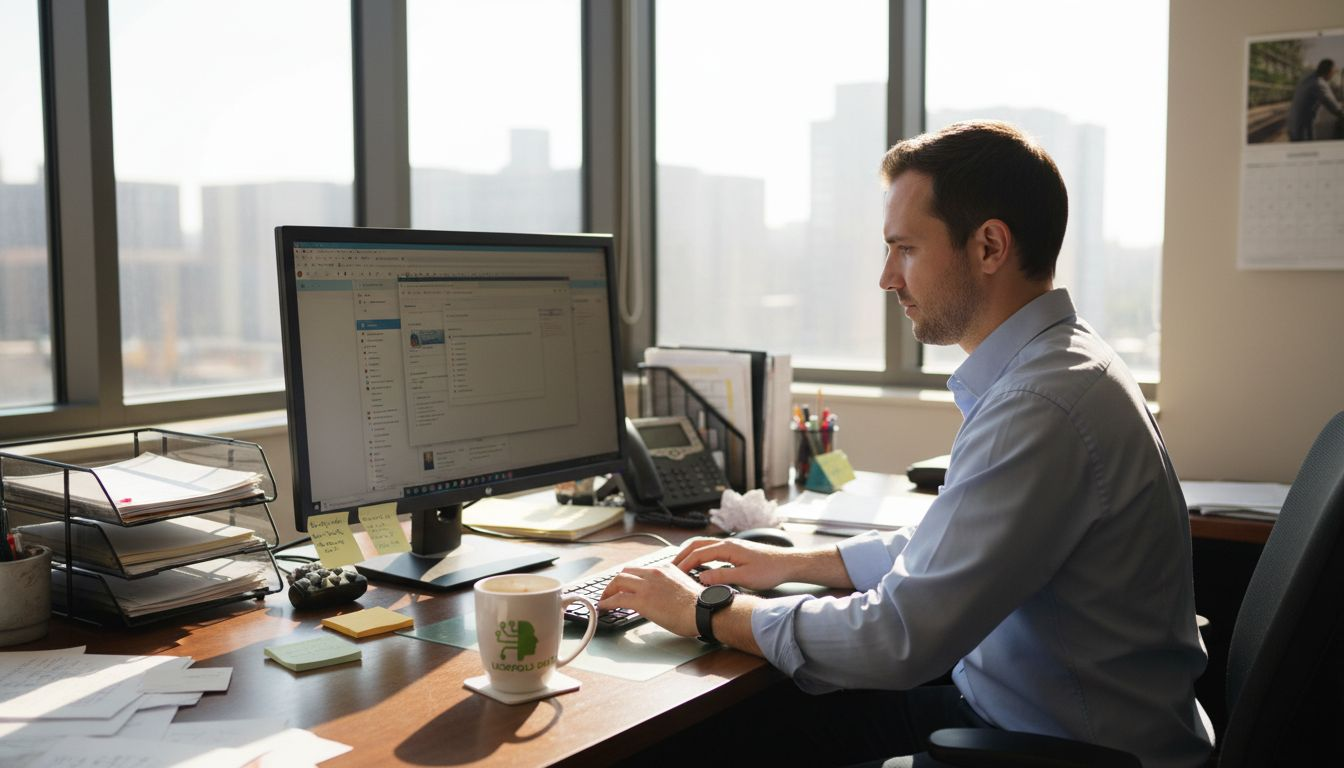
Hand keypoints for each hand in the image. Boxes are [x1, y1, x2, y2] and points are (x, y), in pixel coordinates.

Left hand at [597, 564, 700, 637]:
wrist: (704, 611)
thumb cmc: (699, 605)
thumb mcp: (683, 586)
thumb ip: (669, 585)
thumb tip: (662, 595)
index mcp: (665, 568)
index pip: (641, 570)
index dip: (630, 578)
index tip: (625, 585)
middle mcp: (654, 572)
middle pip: (626, 572)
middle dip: (616, 582)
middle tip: (610, 591)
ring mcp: (647, 585)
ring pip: (619, 581)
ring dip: (608, 591)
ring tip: (604, 600)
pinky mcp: (642, 600)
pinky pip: (618, 598)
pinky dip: (607, 602)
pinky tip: (604, 607)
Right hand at [671, 537, 798, 590]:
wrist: (787, 563)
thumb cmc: (770, 570)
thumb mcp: (745, 577)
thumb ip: (721, 577)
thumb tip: (701, 578)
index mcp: (727, 548)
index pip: (698, 554)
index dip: (684, 564)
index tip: (673, 573)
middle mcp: (727, 543)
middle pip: (696, 544)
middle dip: (682, 555)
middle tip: (670, 567)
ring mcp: (731, 545)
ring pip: (704, 545)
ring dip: (690, 553)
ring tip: (680, 564)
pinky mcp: (735, 550)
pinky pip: (711, 549)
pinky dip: (700, 554)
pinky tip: (700, 564)